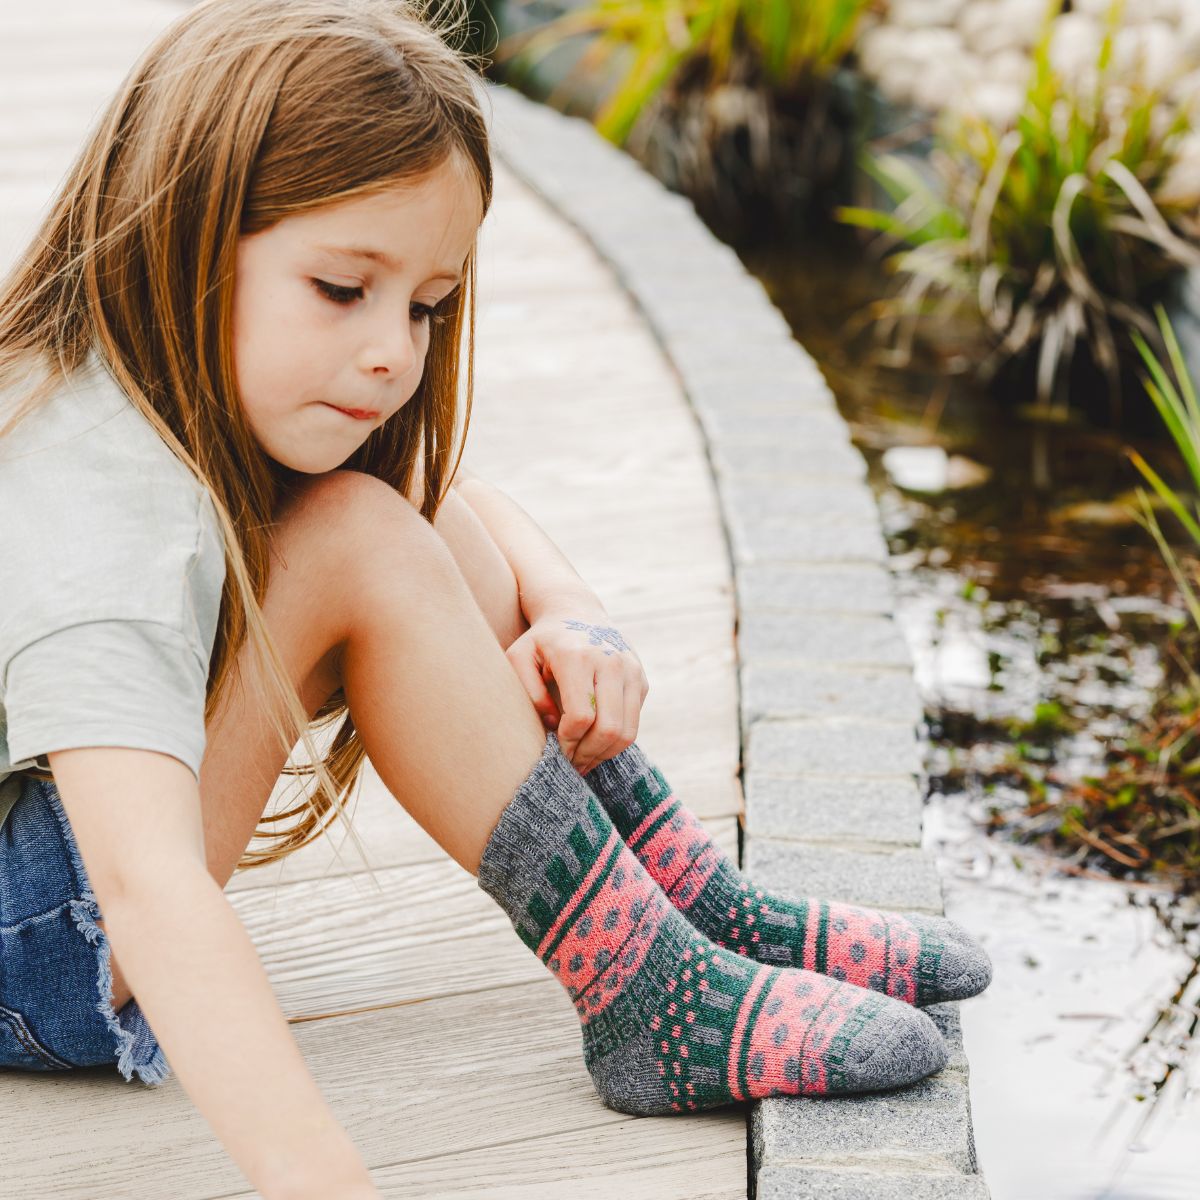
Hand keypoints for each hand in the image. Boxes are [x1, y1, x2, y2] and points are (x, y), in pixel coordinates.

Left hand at [505, 605, 648, 774]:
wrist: (576, 612)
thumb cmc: (542, 641)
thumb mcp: (519, 657)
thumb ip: (528, 692)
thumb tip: (551, 724)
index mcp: (578, 656)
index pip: (581, 716)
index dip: (567, 742)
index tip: (555, 749)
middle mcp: (611, 662)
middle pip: (610, 728)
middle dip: (588, 755)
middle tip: (571, 764)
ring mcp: (631, 671)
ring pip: (628, 732)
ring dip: (605, 754)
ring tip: (583, 760)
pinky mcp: (641, 680)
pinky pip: (634, 723)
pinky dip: (616, 741)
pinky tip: (595, 743)